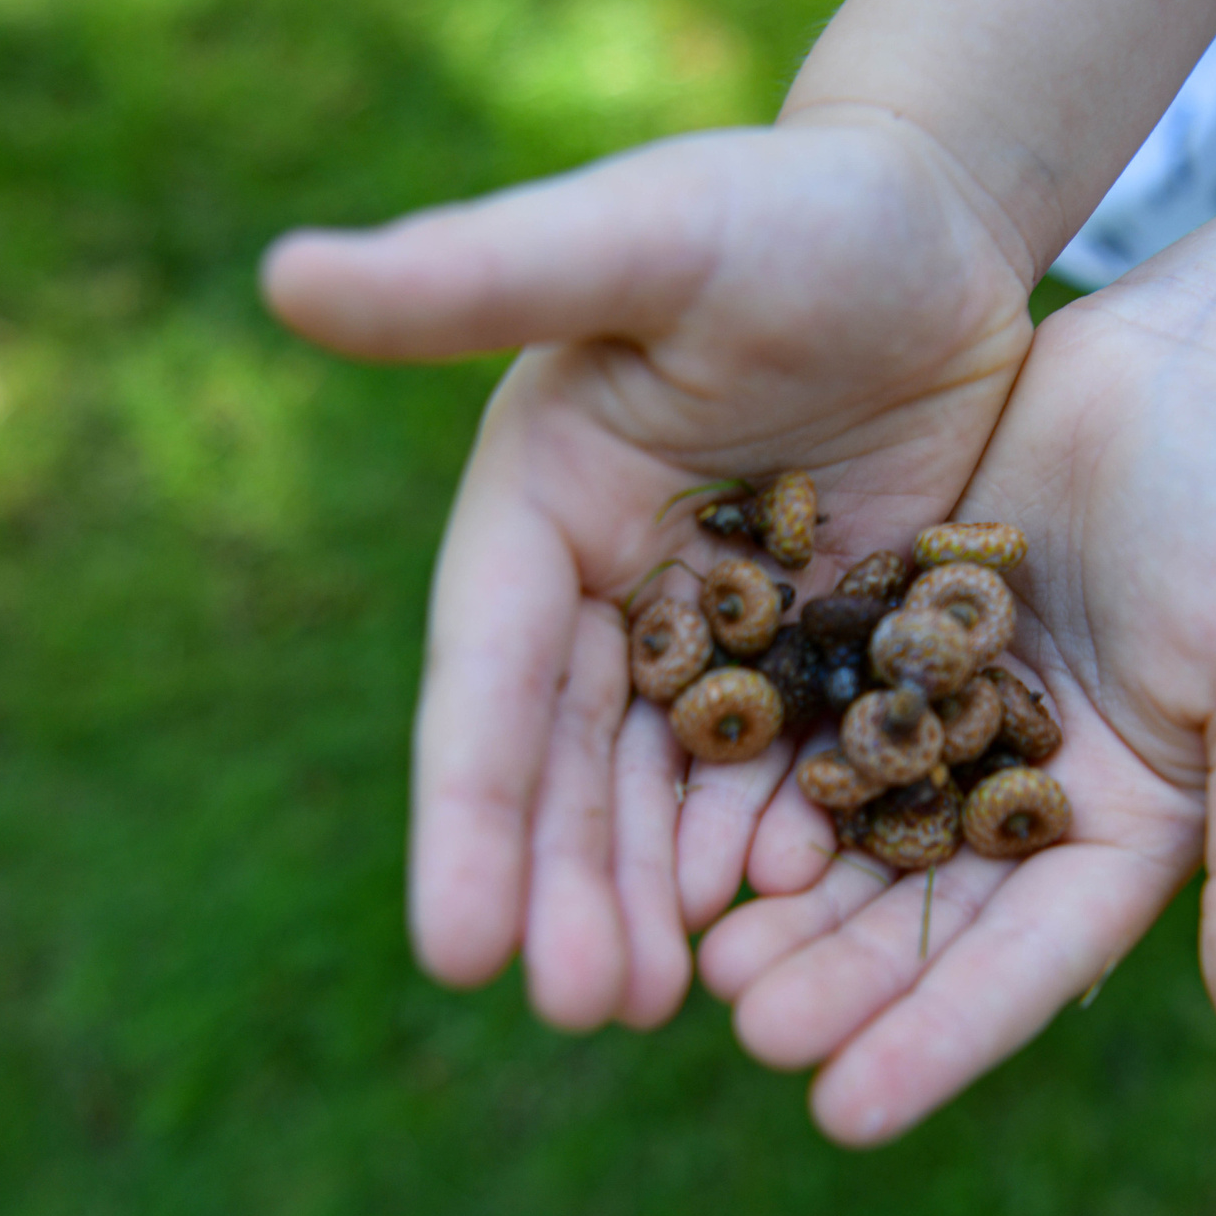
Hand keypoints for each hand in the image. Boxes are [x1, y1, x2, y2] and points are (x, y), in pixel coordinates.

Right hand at [262, 113, 1036, 1031]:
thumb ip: (477, 277)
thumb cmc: (782, 205)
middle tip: (577, 1010)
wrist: (931, 218)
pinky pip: (797, 765)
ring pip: (676, 789)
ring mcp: (722, 628)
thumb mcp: (641, 234)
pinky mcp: (824, 643)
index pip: (488, 685)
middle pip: (576, 765)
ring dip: (658, 897)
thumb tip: (285, 277)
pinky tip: (782, 925)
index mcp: (538, 511)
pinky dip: (781, 844)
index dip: (470, 816)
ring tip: (653, 1007)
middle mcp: (611, 588)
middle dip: (566, 888)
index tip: (455, 952)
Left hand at [698, 284, 1215, 1142]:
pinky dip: (751, 770)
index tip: (840, 1114)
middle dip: (832, 979)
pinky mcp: (884, 639)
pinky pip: (806, 714)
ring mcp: (945, 720)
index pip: (1020, 963)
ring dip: (776, 899)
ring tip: (695, 952)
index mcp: (1122, 836)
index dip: (935, 1038)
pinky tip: (679, 815)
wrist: (1208, 364)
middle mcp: (1022, 800)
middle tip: (741, 1029)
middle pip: (915, 915)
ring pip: (846, 829)